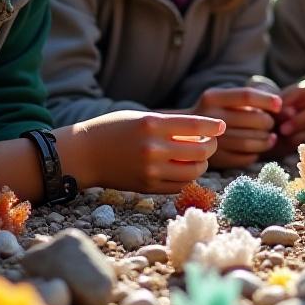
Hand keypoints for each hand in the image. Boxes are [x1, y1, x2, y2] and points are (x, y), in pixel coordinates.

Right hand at [63, 109, 224, 192]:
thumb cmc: (113, 129)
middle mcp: (153, 148)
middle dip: (210, 146)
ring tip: (197, 157)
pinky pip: (179, 185)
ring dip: (201, 164)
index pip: (195, 125)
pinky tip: (183, 169)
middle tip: (209, 143)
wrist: (84, 154)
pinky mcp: (147, 187)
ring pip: (193, 171)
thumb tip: (204, 134)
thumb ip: (170, 125)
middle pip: (200, 150)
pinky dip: (187, 178)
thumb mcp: (141, 117)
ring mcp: (150, 170)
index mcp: (152, 124)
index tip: (221, 126)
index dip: (213, 127)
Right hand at [195, 86, 283, 168]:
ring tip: (270, 139)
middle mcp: (209, 117)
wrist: (179, 135)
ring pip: (250, 141)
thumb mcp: (222, 99)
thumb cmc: (212, 114)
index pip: (246, 95)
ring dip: (266, 141)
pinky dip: (255, 155)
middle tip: (270, 124)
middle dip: (268, 122)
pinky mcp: (214, 160)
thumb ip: (249, 100)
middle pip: (253, 119)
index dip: (267, 100)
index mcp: (212, 98)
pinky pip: (243, 158)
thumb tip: (284, 108)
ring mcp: (210, 140)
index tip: (279, 105)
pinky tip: (256, 150)